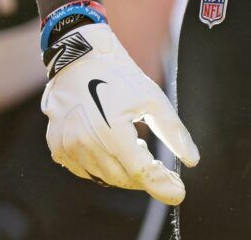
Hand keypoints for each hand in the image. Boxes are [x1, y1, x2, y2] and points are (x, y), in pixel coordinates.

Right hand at [40, 22, 197, 203]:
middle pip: (123, 178)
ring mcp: (68, 147)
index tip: (179, 193)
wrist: (79, 57)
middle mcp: (86, 144)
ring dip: (123, 169)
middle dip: (144, 175)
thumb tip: (192, 160)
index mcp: (112, 131)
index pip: (142, 172)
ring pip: (104, 177)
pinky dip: (102, 166)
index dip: (162, 184)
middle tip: (157, 161)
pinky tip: (111, 145)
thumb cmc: (119, 75)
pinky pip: (85, 171)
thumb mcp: (153, 98)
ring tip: (133, 144)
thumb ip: (173, 132)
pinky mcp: (58, 148)